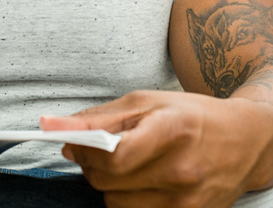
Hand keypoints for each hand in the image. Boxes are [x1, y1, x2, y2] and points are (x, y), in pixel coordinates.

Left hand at [40, 90, 272, 207]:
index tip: (71, 143)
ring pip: (116, 203)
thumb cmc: (190, 114)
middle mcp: (180, 171)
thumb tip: (54, 127)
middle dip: (90, 165)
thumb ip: (99, 116)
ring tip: (121, 164)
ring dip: (107, 184)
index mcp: (170, 131)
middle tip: (94, 150)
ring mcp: (186, 201)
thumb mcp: (146, 101)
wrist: (244, 140)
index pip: (113, 156)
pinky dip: (127, 198)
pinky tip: (138, 180)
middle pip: (109, 182)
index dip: (84, 151)